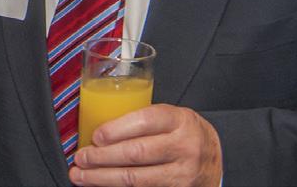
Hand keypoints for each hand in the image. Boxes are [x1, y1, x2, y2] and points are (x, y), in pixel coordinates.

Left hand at [70, 104, 221, 186]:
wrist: (216, 158)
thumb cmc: (184, 133)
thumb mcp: (171, 117)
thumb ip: (142, 120)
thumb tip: (98, 129)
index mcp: (179, 120)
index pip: (144, 121)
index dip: (116, 129)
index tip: (95, 136)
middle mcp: (184, 147)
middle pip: (135, 153)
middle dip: (101, 157)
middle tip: (81, 157)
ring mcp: (182, 174)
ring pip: (135, 178)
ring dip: (102, 178)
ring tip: (81, 175)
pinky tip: (102, 184)